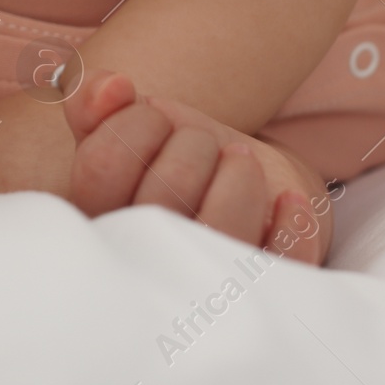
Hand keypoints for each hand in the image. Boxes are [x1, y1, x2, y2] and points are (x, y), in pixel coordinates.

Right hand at [63, 70, 333, 265]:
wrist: (231, 197)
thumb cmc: (167, 164)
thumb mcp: (123, 129)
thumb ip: (94, 102)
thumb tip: (113, 87)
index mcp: (94, 229)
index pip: (102, 166)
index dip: (134, 122)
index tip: (153, 117)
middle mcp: (139, 269)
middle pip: (163, 193)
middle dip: (191, 143)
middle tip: (200, 144)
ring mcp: (202, 290)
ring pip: (221, 228)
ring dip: (239, 174)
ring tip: (239, 163)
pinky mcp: (262, 297)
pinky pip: (281, 263)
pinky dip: (291, 224)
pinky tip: (285, 202)